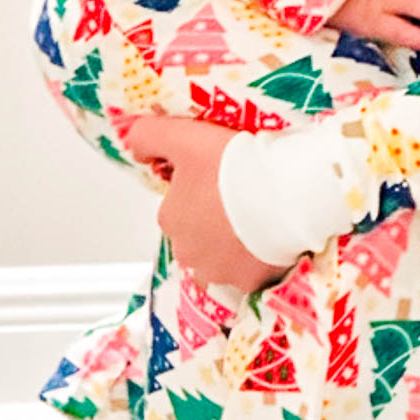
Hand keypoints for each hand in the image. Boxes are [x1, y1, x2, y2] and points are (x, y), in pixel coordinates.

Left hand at [125, 117, 287, 292]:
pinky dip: (256, 259)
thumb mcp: (185, 137)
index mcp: (170, 217)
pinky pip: (248, 271)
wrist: (285, 194)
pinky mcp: (248, 282)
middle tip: (242, 194)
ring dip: (232, 243)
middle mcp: (187, 250)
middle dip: (213, 219)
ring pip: (219, 257)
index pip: (178, 204)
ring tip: (258, 216)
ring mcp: (218, 271)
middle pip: (197, 233)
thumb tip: (134, 145)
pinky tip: (270, 237)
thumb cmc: (234, 165)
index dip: (200, 187)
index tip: (222, 176)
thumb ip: (149, 136)